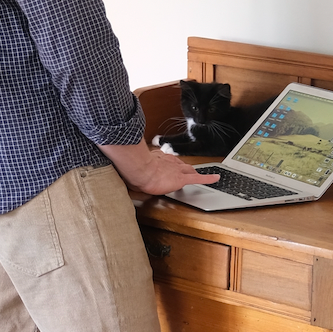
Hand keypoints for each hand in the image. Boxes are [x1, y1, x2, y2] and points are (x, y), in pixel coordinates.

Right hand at [98, 140, 218, 194]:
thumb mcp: (129, 163)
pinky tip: (216, 179)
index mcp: (157, 158)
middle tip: (188, 171)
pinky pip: (199, 178)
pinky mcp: (182, 178)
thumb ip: (127, 159)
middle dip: (185, 168)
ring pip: (189, 171)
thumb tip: (116, 153)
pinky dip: (209, 178)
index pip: (168, 160)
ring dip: (195, 174)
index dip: (172, 163)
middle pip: (180, 165)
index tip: (172, 164)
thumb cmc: (132, 167)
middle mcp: (168, 162)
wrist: (138, 170)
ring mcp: (176, 169)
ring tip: (204, 177)